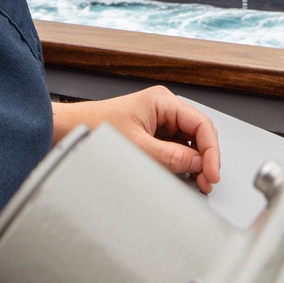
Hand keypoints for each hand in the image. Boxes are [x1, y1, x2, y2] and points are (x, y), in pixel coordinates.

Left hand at [51, 86, 220, 193]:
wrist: (71, 130)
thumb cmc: (95, 128)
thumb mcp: (138, 147)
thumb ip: (172, 157)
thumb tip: (199, 164)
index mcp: (163, 101)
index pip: (201, 124)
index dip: (212, 151)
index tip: (212, 172)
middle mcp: (164, 107)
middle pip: (199, 133)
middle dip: (206, 158)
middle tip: (207, 181)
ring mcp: (160, 120)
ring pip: (190, 142)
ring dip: (195, 162)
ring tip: (198, 181)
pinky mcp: (154, 133)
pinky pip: (177, 147)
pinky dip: (183, 162)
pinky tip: (185, 174)